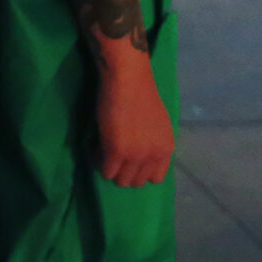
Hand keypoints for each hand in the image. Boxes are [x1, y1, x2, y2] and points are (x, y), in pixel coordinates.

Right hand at [95, 55, 174, 188]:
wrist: (128, 80)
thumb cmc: (141, 95)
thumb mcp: (158, 124)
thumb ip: (153, 142)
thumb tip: (141, 154)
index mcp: (166, 149)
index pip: (155, 178)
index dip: (140, 171)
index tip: (129, 160)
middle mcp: (153, 156)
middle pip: (136, 182)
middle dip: (123, 172)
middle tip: (112, 156)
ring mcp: (135, 155)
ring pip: (120, 180)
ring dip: (110, 169)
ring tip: (102, 151)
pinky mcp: (116, 151)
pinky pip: (105, 171)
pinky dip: (98, 162)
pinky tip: (95, 147)